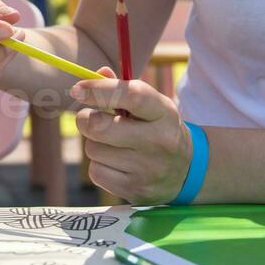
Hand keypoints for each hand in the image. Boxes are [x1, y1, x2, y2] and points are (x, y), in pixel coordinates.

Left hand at [71, 68, 192, 204]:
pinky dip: (99, 166)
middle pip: (100, 126)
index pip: (131, 95)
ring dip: (95, 144)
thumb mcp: (151, 106)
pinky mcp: (136, 191)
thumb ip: (122, 88)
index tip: (77, 89)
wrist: (187, 172)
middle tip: (89, 118)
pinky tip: (117, 164)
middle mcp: (159, 141)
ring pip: (93, 149)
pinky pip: (96, 172)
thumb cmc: (158, 129)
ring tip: (113, 145)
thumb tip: (97, 74)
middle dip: (86, 119)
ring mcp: (148, 169)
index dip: (99, 90)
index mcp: (164, 113)